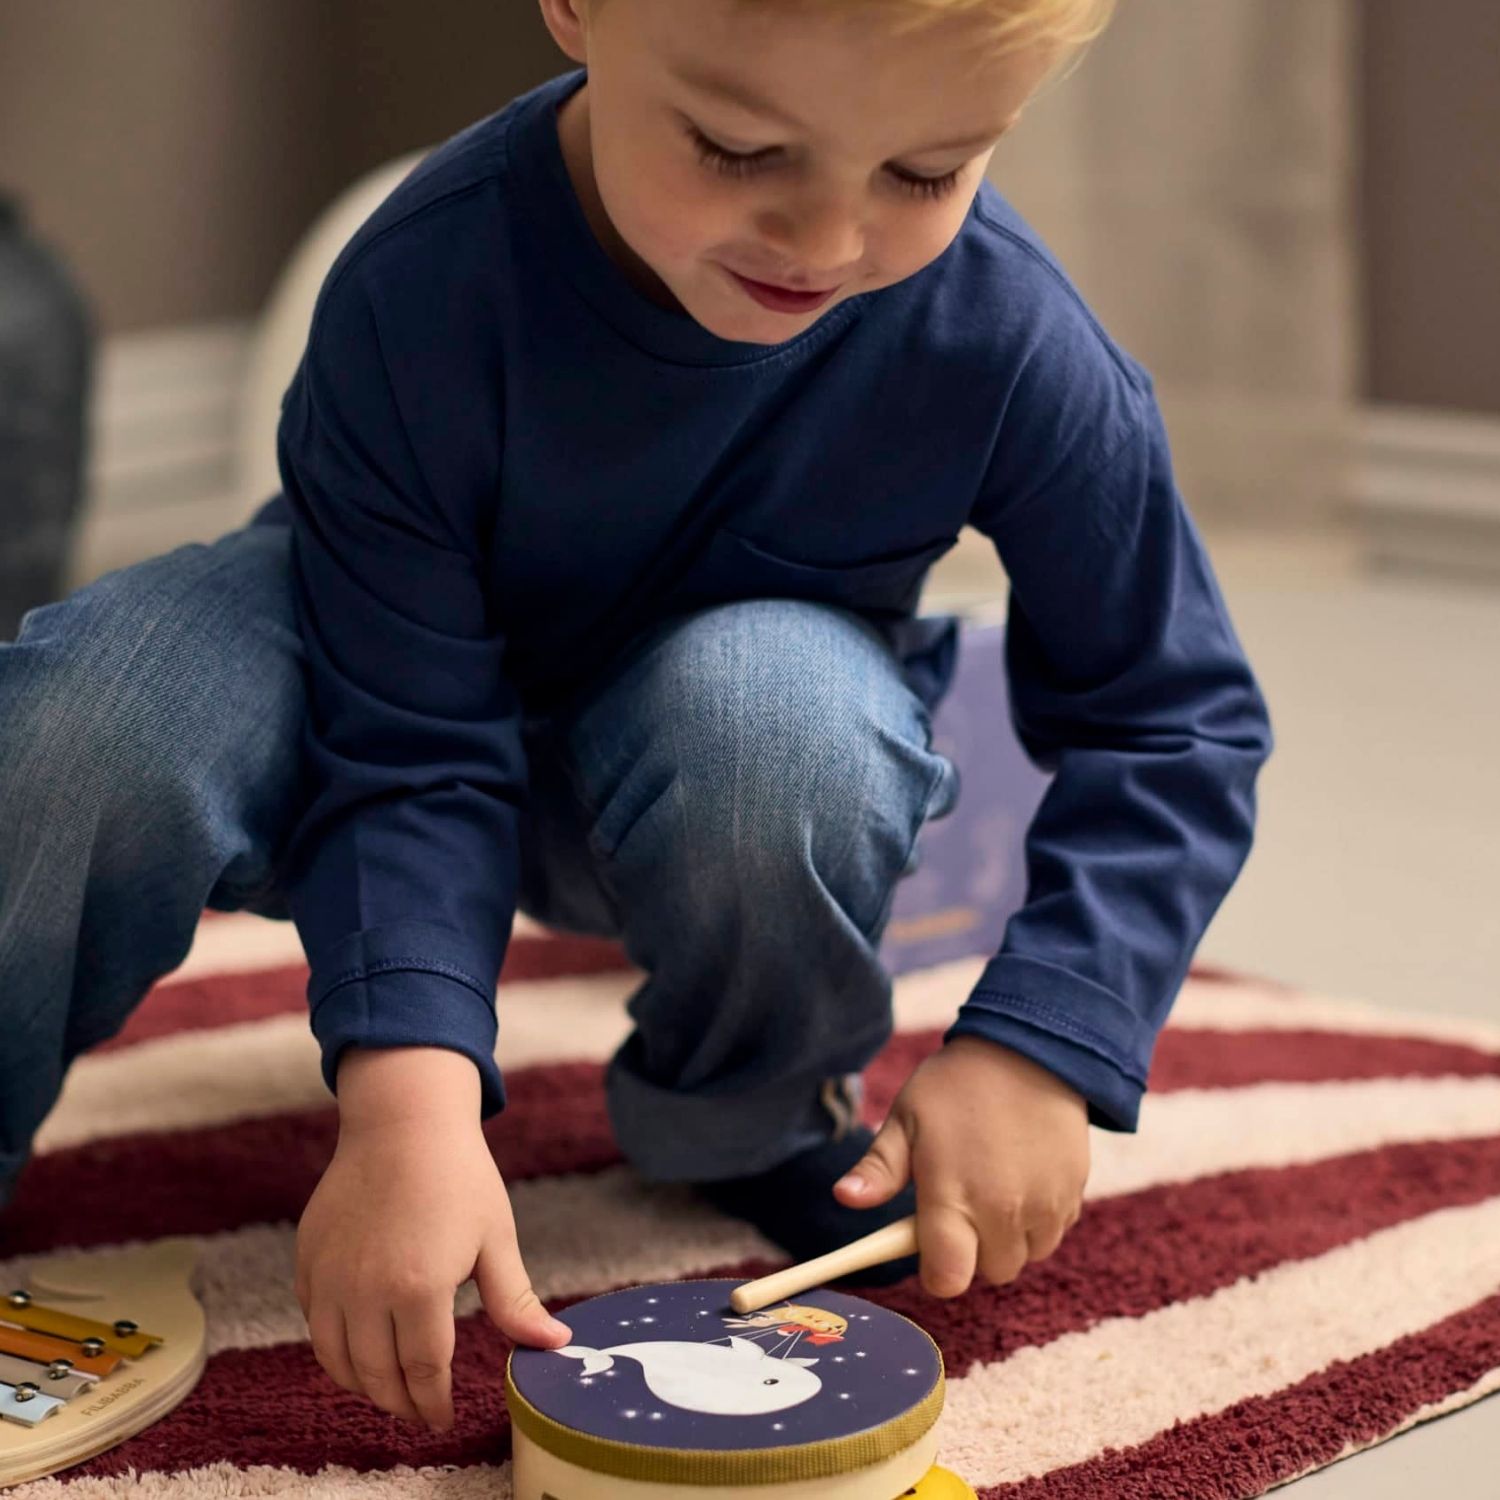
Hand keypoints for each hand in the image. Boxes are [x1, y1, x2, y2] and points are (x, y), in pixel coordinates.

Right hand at [295, 1048, 571, 1430]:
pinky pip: (316, 1324)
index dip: (433, 1403)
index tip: (442, 1417)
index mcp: (418, 1289)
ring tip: (389, 1389)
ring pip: (337, 1360)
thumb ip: (516, 1302)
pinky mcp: (308, 1261)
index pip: (422, 1373)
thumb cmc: (459, 1175)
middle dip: (400, 1404)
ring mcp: (329, 1277)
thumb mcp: (495, 1238)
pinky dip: (335, 1348)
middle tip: (419, 1411)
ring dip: (363, 1385)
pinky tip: (359, 1347)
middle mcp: (364, 1292)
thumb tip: (556, 1345)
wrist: (403, 1121)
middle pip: (377, 1377)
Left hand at [832, 1036, 1089, 1297]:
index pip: (947, 1278)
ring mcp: (1043, 1206)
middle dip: (972, 1251)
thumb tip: (843, 1197)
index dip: (937, 1271)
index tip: (930, 1245)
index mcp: (953, 1196)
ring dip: (1008, 1238)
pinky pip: (1053, 1233)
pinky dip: (1038, 1221)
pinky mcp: (1072, 1196)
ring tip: (993, 1187)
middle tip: (962, 1204)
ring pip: (1025, 1257)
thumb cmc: (956, 1085)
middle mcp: (1002, 1211)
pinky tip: (1023, 1179)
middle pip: (988, 1272)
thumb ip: (878, 1168)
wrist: (1031, 1051)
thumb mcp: (906, 1118)